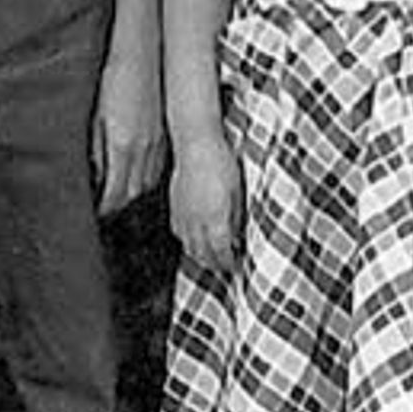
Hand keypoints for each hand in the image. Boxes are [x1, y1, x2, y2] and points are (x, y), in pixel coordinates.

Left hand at [94, 51, 167, 215]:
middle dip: (120, 205)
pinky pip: (158, 166)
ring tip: (122, 199)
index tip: (98, 214)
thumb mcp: (97, 117)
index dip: (106, 207)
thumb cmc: (114, 80)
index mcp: (121, 146)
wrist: (142, 54)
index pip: (115, 192)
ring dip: (133, 193)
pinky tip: (140, 176)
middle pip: (132, 192)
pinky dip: (147, 177)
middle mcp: (143, 148)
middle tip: (109, 211)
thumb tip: (95, 174)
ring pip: (147, 181)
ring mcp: (157, 142)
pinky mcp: (164, 134)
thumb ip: (97, 149)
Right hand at [168, 129, 240, 269]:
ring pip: (189, 245)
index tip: (236, 266)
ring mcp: (183, 215)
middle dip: (214, 264)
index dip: (228, 262)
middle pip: (203, 253)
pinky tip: (193, 239)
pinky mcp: (174, 206)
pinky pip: (179, 232)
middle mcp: (196, 221)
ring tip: (210, 258)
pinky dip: (187, 241)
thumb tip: (237, 232)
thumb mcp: (238, 190)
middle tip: (224, 267)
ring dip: (200, 256)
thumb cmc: (220, 162)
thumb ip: (236, 215)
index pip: (221, 251)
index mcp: (215, 219)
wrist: (196, 144)